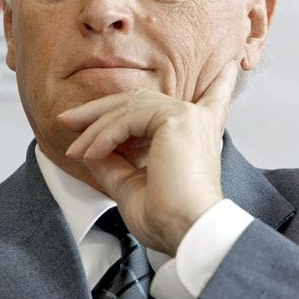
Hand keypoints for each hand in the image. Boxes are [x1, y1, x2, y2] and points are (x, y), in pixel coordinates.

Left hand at [60, 60, 238, 254]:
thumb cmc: (169, 219)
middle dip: (99, 111)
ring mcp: (187, 115)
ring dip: (94, 129)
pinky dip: (104, 136)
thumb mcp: (132, 186)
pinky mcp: (175, 118)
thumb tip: (91, 151)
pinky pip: (127, 118)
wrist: (188, 232)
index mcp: (195, 133)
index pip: (209, 99)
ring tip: (74, 150)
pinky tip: (90, 154)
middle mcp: (196, 119)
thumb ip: (114, 163)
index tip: (230, 66)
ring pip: (127, 108)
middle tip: (68, 120)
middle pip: (139, 100)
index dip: (219, 82)